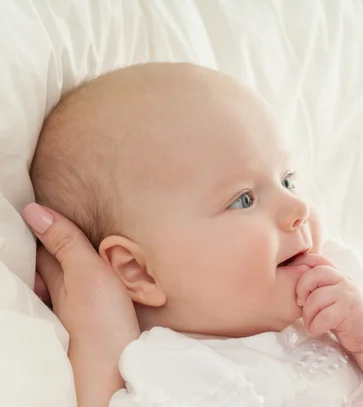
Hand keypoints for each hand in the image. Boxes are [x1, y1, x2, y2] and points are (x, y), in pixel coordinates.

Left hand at [22, 203, 138, 405]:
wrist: (113, 371)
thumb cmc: (101, 322)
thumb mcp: (86, 273)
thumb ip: (66, 243)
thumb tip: (33, 210)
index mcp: (55, 277)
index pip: (44, 244)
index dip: (45, 226)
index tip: (44, 208)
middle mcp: (58, 293)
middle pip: (50, 262)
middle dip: (53, 244)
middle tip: (57, 223)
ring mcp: (72, 310)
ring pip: (64, 279)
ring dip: (67, 265)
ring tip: (71, 248)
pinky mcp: (88, 323)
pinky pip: (79, 295)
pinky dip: (79, 284)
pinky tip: (86, 285)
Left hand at [292, 254, 362, 352]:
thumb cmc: (344, 313)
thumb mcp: (332, 293)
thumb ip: (317, 284)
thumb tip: (288, 278)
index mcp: (335, 273)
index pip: (316, 259)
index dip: (300, 265)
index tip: (295, 283)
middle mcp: (342, 279)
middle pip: (313, 275)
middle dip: (301, 290)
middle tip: (300, 304)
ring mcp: (346, 294)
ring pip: (315, 299)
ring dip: (307, 316)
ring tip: (310, 323)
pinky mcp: (348, 311)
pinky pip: (323, 317)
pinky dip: (315, 327)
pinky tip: (316, 330)